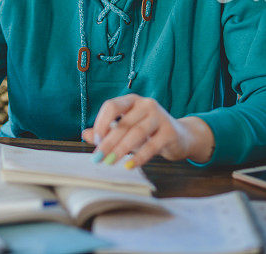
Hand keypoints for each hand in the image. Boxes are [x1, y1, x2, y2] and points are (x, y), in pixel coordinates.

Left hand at [81, 94, 213, 167]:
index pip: (112, 106)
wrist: (180, 137)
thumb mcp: (126, 130)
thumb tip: (85, 134)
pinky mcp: (170, 131)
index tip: (96, 140)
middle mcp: (146, 104)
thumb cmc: (148, 133)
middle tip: (98, 157)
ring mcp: (160, 116)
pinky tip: (129, 165)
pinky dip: (139, 157)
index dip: (101, 122)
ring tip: (110, 162)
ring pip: (137, 133)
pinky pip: (152, 145)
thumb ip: (107, 131)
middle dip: (108, 141)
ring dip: (121, 149)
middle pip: (123, 122)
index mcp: (132, 100)